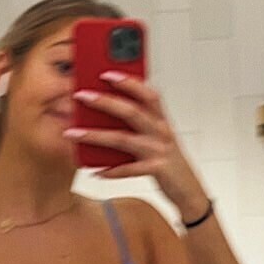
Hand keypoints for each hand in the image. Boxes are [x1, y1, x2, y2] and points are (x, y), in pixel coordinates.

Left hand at [66, 73, 208, 220]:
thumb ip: (139, 123)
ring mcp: (159, 151)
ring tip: (74, 134)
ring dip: (95, 136)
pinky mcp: (157, 170)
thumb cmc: (169, 161)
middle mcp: (161, 132)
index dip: (129, 82)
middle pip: (131, 112)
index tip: (106, 73)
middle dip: (105, 102)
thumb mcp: (158, 137)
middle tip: (81, 96)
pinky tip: (95, 171)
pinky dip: (111, 171)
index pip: (147, 94)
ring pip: (123, 139)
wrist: (190, 190)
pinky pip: (129, 170)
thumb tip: (106, 111)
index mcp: (161, 119)